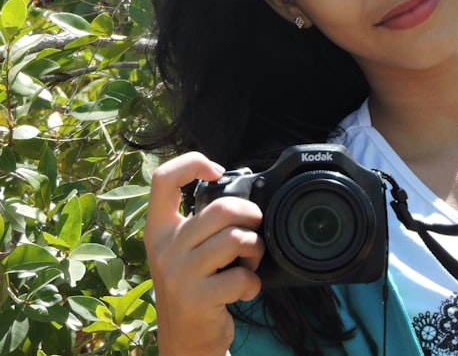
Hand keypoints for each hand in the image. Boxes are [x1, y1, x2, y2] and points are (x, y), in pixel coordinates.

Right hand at [145, 152, 264, 355]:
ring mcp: (178, 274)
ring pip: (236, 238)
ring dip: (255, 250)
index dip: (192, 163)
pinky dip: (254, 283)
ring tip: (248, 264)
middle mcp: (164, 248)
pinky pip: (242, 276)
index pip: (162, 180)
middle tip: (254, 230)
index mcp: (159, 230)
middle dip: (251, 215)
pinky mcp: (196, 298)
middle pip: (221, 207)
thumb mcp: (185, 253)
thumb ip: (200, 224)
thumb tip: (239, 191)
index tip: (217, 170)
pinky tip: (244, 291)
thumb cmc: (195, 289)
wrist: (185, 342)